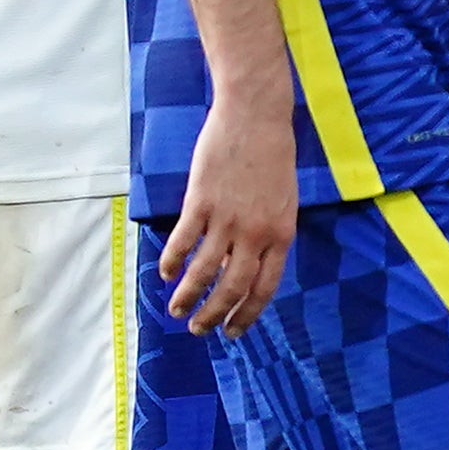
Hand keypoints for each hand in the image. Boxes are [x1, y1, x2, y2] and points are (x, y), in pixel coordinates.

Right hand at [160, 90, 298, 335]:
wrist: (256, 117)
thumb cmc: (273, 157)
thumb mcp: (283, 201)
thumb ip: (268, 234)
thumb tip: (247, 264)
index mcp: (281, 235)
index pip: (264, 289)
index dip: (246, 315)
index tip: (232, 332)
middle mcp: (255, 233)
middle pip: (232, 288)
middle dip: (213, 315)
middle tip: (198, 329)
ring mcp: (227, 219)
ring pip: (203, 272)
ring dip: (187, 296)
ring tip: (175, 310)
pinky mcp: (201, 202)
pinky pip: (182, 242)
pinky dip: (171, 262)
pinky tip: (165, 273)